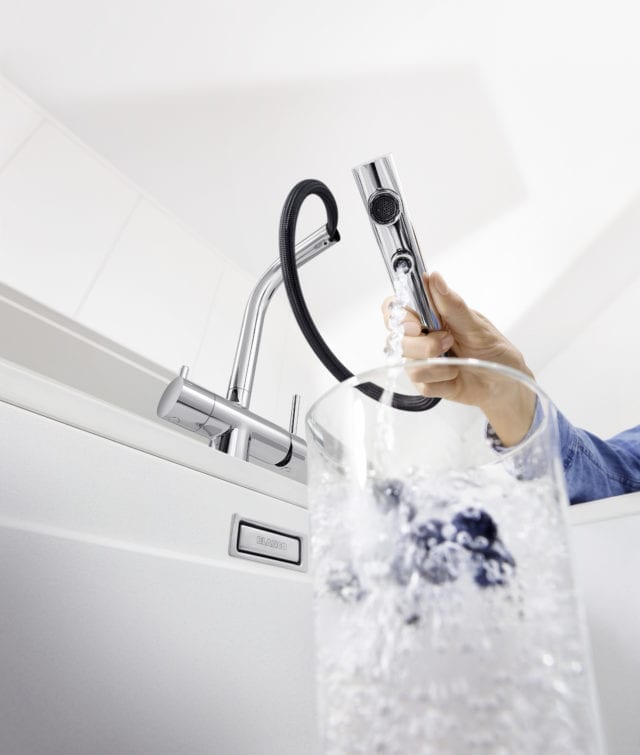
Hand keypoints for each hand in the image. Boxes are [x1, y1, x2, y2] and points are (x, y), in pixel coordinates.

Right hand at [381, 271, 535, 445]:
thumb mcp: (476, 325)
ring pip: (409, 363)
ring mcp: (421, 360)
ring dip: (437, 365)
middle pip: (396, 338)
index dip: (398, 314)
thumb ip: (451, 304)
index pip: (395, 308)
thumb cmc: (494, 350)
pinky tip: (455, 376)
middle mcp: (421, 337)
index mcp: (430, 316)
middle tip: (447, 342)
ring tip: (457, 362)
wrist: (506, 383)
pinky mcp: (425, 383)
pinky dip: (443, 380)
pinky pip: (421, 383)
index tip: (416, 324)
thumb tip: (434, 278)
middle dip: (423, 344)